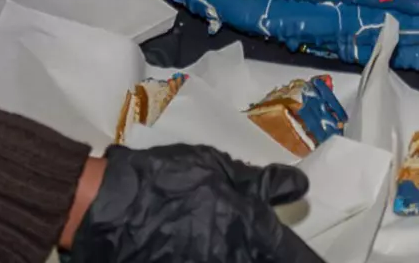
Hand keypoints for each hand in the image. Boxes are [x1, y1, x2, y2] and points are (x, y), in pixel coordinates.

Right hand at [68, 145, 317, 262]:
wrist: (110, 208)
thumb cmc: (166, 180)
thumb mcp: (216, 167)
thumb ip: (260, 182)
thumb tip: (298, 188)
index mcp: (249, 230)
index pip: (293, 256)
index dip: (308, 262)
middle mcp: (233, 260)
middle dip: (280, 262)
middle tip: (280, 255)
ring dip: (247, 261)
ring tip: (243, 253)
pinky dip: (220, 262)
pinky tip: (219, 256)